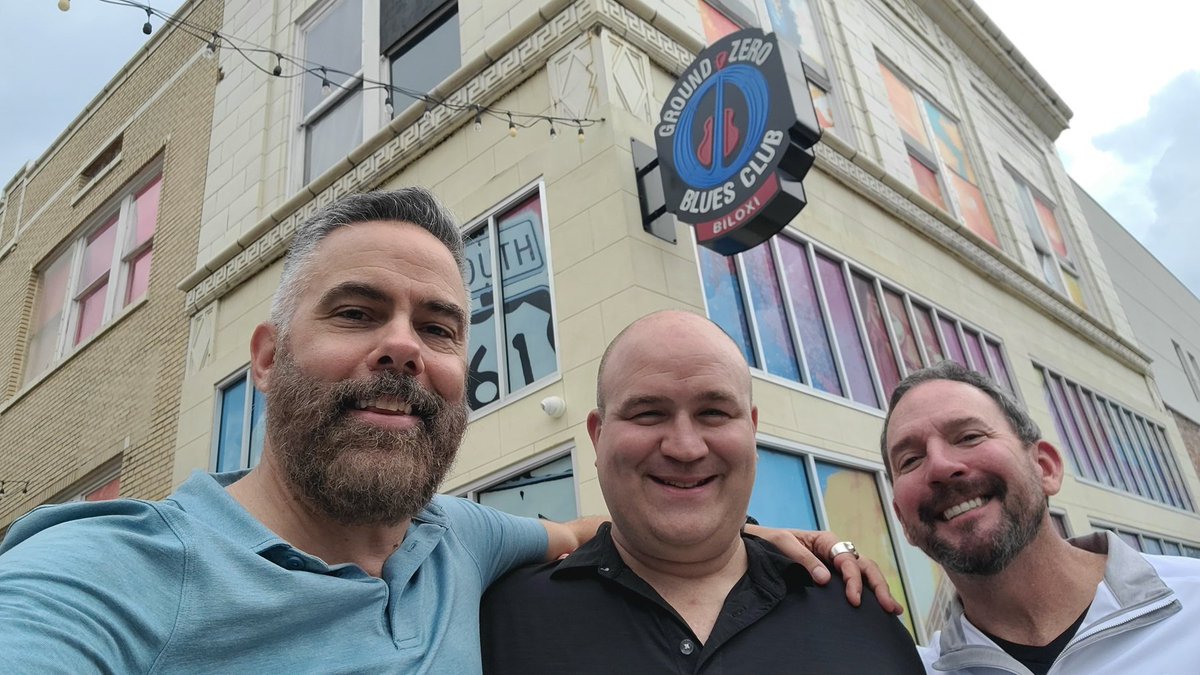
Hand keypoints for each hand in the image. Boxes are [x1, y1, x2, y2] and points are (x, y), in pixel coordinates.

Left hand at [743, 525, 903, 614]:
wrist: (758, 545)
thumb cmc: (770, 542)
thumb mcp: (783, 544)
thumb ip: (804, 559)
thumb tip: (826, 579)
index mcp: (826, 540)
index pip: (848, 560)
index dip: (854, 580)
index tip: (854, 600)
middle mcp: (836, 551)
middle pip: (865, 566)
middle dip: (879, 586)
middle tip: (889, 607)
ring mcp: (836, 564)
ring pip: (865, 574)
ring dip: (880, 590)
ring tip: (894, 610)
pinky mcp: (832, 576)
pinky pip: (854, 583)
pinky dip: (869, 593)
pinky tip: (878, 608)